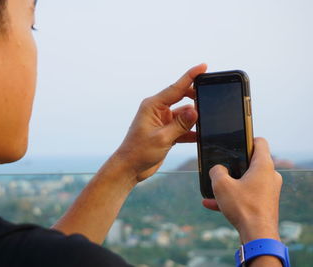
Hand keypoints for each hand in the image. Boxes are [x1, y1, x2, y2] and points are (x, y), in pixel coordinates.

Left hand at [114, 64, 206, 181]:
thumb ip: (180, 124)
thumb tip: (195, 110)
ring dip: (194, 118)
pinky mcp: (166, 132)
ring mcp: (162, 121)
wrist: (130, 168)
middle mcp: (158, 110)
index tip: (203, 66)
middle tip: (211, 98)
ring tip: (209, 120)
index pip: (176, 88)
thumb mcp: (162, 137)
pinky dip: (191, 131)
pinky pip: (182, 127)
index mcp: (153, 106)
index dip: (191, 76)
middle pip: (181, 98)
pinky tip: (201, 135)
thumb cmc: (139, 151)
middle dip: (196, 97)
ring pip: (184, 114)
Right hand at [203, 138, 282, 243]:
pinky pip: (245, 195)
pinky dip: (231, 197)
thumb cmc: (243, 207)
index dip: (246, 138)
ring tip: (211, 188)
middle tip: (220, 167)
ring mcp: (268, 190)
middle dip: (233, 165)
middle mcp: (270, 176)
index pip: (260, 142)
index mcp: (264, 165)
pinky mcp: (264, 203)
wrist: (257, 235)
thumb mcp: (221, 184)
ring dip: (229, 183)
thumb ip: (216, 171)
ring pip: (246, 180)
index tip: (234, 142)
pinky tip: (211, 203)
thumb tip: (217, 169)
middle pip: (251, 162)